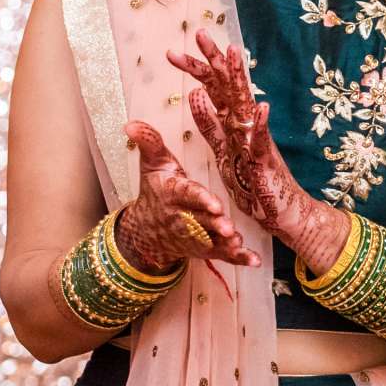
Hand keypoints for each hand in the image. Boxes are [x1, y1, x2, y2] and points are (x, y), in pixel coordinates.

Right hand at [116, 120, 262, 269]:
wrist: (147, 230)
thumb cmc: (156, 191)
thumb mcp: (153, 165)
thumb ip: (149, 143)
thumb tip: (130, 124)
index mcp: (174, 194)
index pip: (188, 195)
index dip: (200, 200)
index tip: (213, 204)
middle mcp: (184, 218)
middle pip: (201, 222)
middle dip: (214, 225)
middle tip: (228, 228)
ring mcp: (196, 236)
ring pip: (212, 241)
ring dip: (225, 245)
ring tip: (238, 244)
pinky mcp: (206, 249)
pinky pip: (223, 256)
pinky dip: (239, 258)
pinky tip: (254, 261)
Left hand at [168, 31, 346, 272]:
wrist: (281, 210)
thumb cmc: (253, 181)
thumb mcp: (223, 150)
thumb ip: (210, 124)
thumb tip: (195, 95)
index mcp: (232, 122)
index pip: (212, 89)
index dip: (195, 70)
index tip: (174, 52)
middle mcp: (245, 124)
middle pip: (227, 87)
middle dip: (213, 60)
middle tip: (199, 33)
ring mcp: (256, 140)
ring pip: (245, 105)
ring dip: (241, 79)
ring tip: (235, 54)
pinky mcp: (265, 161)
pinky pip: (262, 141)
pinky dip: (261, 125)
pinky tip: (261, 107)